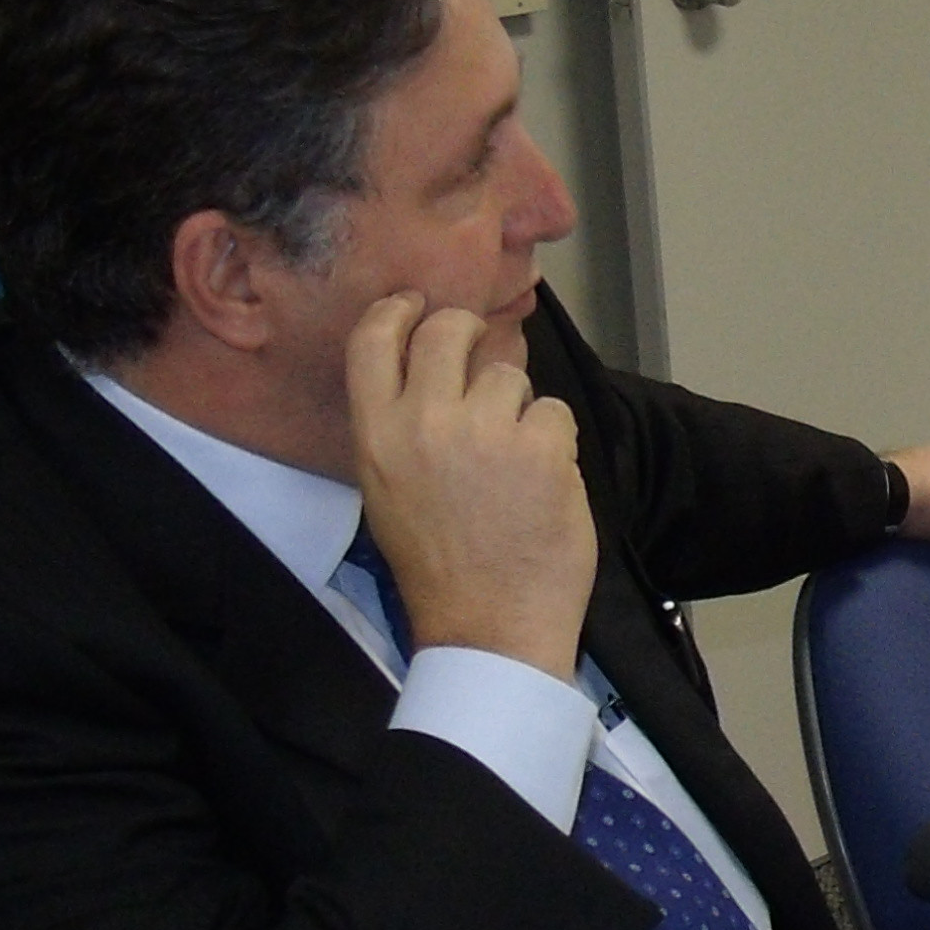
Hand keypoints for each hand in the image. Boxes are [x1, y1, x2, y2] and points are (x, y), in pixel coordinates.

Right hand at [345, 295, 594, 680]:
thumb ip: (402, 424)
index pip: (374, 338)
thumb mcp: (388, 489)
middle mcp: (425, 421)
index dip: (399, 310)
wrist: (488, 624)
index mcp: (376, 434)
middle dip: (472, 332)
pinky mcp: (542, 447)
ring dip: (518, 406)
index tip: (417, 305)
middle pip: (450, 330)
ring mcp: (486, 430)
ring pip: (511, 373)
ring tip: (512, 461)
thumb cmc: (439, 563)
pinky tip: (543, 482)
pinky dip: (556, 442)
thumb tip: (433, 365)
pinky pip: (554, 412)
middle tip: (484, 352)